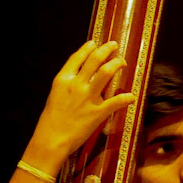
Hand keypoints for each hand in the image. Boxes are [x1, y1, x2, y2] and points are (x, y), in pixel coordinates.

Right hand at [26, 41, 135, 170]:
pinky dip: (126, 98)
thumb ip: (67, 84)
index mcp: (63, 80)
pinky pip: (116, 101)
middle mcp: (76, 85)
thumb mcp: (55, 95)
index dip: (88, 48)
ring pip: (106, 73)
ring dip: (117, 64)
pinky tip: (131, 96)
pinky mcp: (98, 112)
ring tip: (123, 62)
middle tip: (114, 46)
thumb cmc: (51, 120)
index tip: (95, 43)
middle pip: (94, 60)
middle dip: (106, 50)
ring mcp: (88, 98)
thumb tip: (80, 76)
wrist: (51, 139)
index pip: (77, 58)